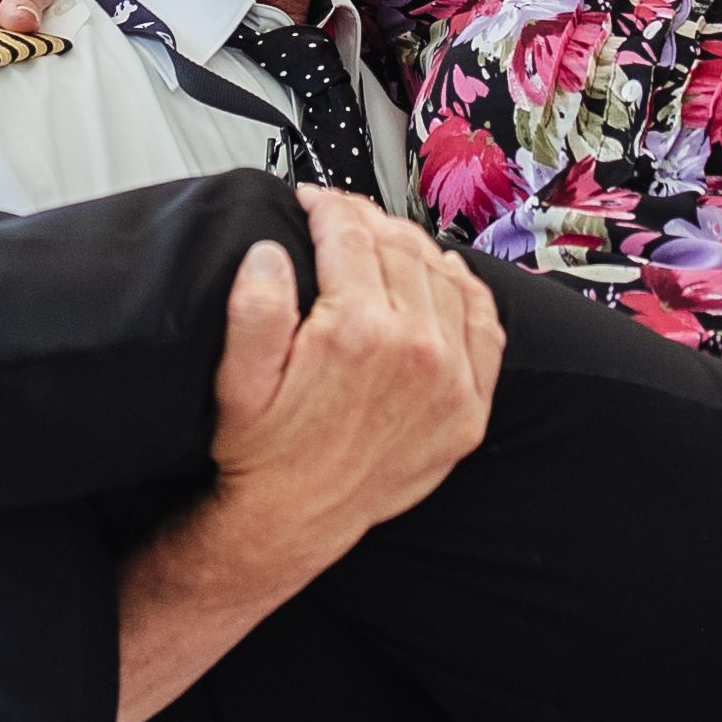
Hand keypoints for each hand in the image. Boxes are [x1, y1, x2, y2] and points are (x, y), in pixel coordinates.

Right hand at [203, 190, 506, 556]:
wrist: (293, 520)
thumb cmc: (264, 452)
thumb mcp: (236, 379)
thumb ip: (254, 309)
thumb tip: (269, 252)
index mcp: (356, 333)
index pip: (349, 236)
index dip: (327, 207)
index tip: (312, 200)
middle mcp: (414, 351)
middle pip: (399, 249)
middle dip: (366, 221)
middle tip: (343, 217)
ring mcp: (451, 380)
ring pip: (442, 277)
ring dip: (413, 248)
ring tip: (385, 240)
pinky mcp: (470, 408)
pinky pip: (485, 327)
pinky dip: (468, 291)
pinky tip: (447, 275)